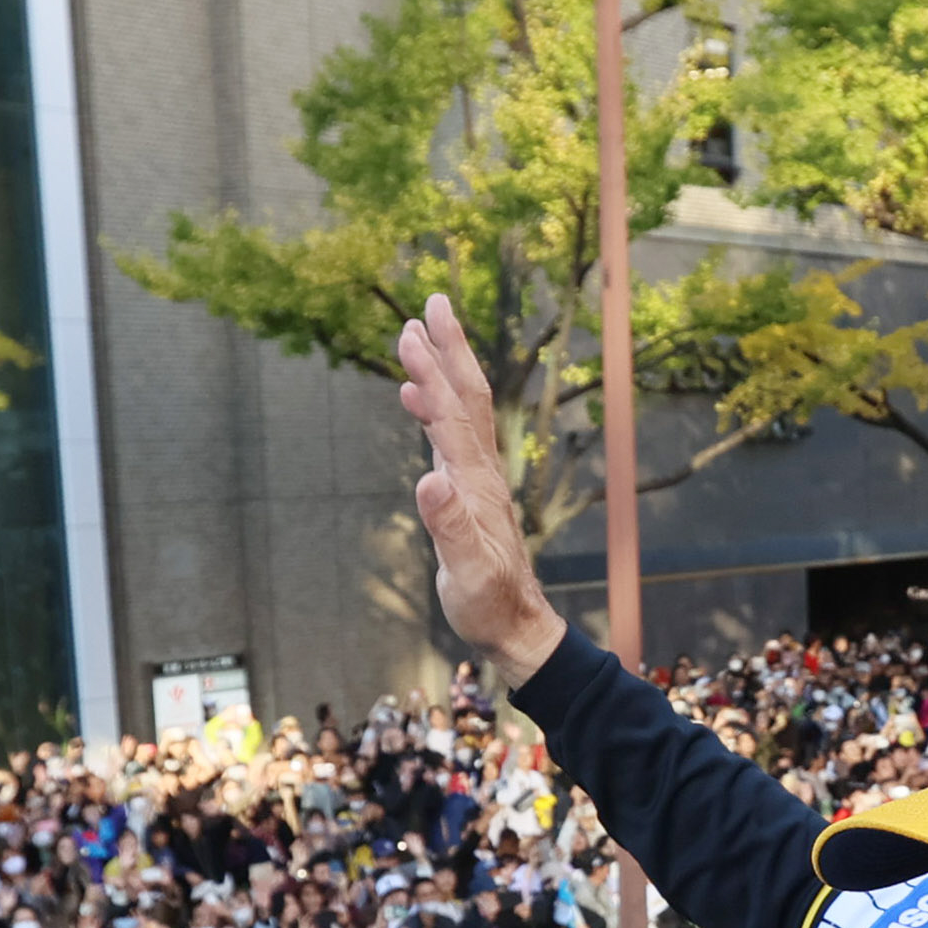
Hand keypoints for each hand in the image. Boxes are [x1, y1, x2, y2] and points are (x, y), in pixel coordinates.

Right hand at [393, 295, 564, 678]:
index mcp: (475, 483)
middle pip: (466, 396)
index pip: (451, 416)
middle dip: (450, 348)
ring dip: (444, 368)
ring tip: (421, 332)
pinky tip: (418, 396)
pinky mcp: (467, 491)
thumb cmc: (489, 603)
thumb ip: (448, 526)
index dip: (432, 375)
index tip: (411, 334)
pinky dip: (435, 405)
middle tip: (433, 302)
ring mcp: (475, 479)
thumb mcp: (467, 572)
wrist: (516, 624)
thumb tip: (429, 480)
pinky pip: (452, 433)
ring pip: (462, 409)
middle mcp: (479, 471)